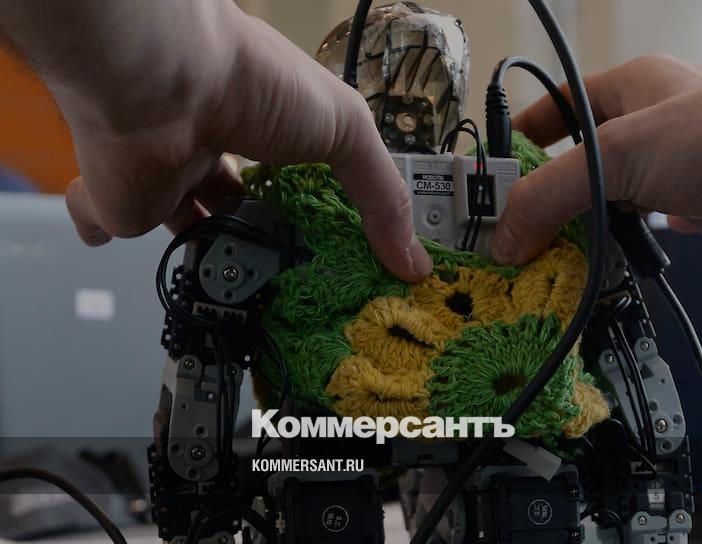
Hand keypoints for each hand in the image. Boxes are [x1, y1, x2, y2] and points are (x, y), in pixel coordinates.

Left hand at [1, 0, 430, 280]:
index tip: (328, 257)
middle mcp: (214, 151)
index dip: (305, 215)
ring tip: (238, 297)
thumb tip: (415, 266)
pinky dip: (105, 233)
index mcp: (264, 129)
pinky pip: (104, 222)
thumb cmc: (259, 84)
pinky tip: (127, 252)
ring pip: (182, 227)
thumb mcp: (348, 132)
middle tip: (284, 289)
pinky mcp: (122, 200)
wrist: (168, 76)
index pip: (286, 180)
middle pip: (234, 209)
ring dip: (203, 255)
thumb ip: (382, 199)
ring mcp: (166, 177)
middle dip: (255, 244)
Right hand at [490, 50, 701, 265]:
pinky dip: (619, 254)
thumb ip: (554, 194)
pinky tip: (598, 271)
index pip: (552, 114)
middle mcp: (645, 132)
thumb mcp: (620, 153)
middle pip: (575, 167)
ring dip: (579, 234)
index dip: (517, 146)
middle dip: (542, 201)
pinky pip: (641, 237)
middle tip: (507, 239)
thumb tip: (507, 236)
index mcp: (624, 93)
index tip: (488, 186)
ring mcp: (669, 176)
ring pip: (607, 206)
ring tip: (542, 264)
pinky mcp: (693, 214)